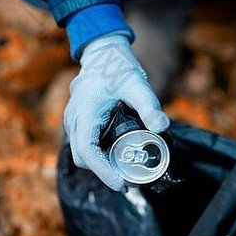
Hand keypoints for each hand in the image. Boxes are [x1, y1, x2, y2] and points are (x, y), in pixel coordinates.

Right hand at [64, 33, 169, 191]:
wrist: (103, 53)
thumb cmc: (119, 67)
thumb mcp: (137, 85)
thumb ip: (149, 106)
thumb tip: (162, 127)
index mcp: (85, 113)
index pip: (88, 152)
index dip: (103, 172)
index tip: (121, 183)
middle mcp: (73, 120)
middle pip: (82, 158)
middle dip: (103, 173)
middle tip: (129, 181)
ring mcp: (72, 121)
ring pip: (81, 153)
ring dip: (100, 166)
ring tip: (125, 172)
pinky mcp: (77, 122)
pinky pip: (82, 145)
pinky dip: (97, 156)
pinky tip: (116, 156)